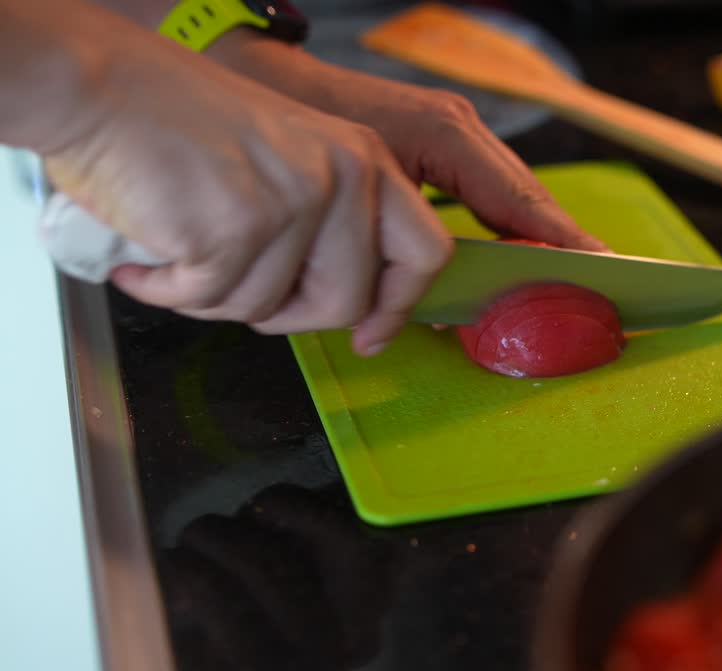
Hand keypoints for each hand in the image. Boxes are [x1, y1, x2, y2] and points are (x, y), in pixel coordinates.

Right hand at [42, 19, 452, 355]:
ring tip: (181, 246)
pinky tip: (150, 252)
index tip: (373, 335)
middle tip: (234, 286)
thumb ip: (333, 223)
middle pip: (347, 302)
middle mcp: (343, 177)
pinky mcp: (240, 226)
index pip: (426, 252)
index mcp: (364, 160)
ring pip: (270, 309)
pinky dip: (169, 289)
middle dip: (289, 316)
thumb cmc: (177, 126)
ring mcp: (296, 201)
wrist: (99, 87)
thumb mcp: (289, 161)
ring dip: (214, 296)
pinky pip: (212, 300)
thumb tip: (354, 305)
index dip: (399, 307)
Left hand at [208, 34, 609, 253]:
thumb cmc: (299, 132)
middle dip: (557, 242)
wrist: (261, 84)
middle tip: (596, 279)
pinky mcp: (439, 140)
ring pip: (509, 193)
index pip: (520, 200)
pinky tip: (512, 253)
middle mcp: (460, 129)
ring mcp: (453, 131)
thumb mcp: (356, 195)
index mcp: (448, 136)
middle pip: (525, 197)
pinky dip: (503, 222)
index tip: (602, 265)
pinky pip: (486, 189)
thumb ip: (404, 248)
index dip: (561, 239)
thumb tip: (434, 305)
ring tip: (566, 273)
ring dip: (531, 235)